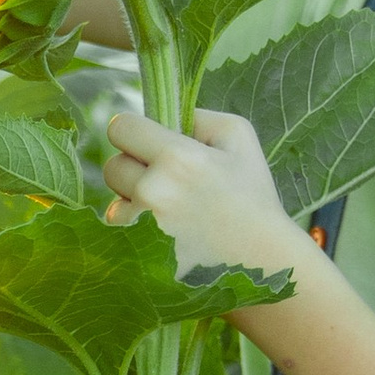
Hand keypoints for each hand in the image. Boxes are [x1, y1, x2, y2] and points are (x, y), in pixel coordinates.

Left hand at [102, 106, 306, 278]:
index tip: (148, 142)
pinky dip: (134, 234)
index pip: (121, 127)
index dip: (134, 132)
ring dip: (133, 204)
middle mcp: (154, 192)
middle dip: (135, 170)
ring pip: (113, 203)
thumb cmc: (252, 195)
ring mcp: (144, 230)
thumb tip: (161, 114)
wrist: (263, 261)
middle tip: (168, 183)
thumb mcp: (238, 136)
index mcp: (178, 157)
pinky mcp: (140, 260)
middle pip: (112, 166)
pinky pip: (119, 235)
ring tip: (171, 212)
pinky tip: (164, 236)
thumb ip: (196, 115)